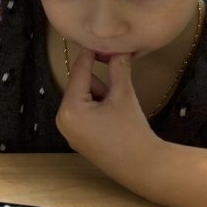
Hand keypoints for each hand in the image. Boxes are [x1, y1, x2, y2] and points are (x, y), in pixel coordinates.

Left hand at [54, 49, 161, 181]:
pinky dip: (98, 110)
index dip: (89, 55)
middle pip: (81, 87)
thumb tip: (118, 48)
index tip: (92, 39)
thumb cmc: (132, 131)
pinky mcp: (77, 139)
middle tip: (118, 99)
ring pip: (84, 100)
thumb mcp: (123, 95)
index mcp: (70, 108)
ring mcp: (68, 132)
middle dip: (100, 86)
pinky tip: (113, 124)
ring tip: (117, 116)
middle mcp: (62, 120)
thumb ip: (118, 69)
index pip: (78, 73)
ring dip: (101, 99)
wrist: (144, 167)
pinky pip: (85, 114)